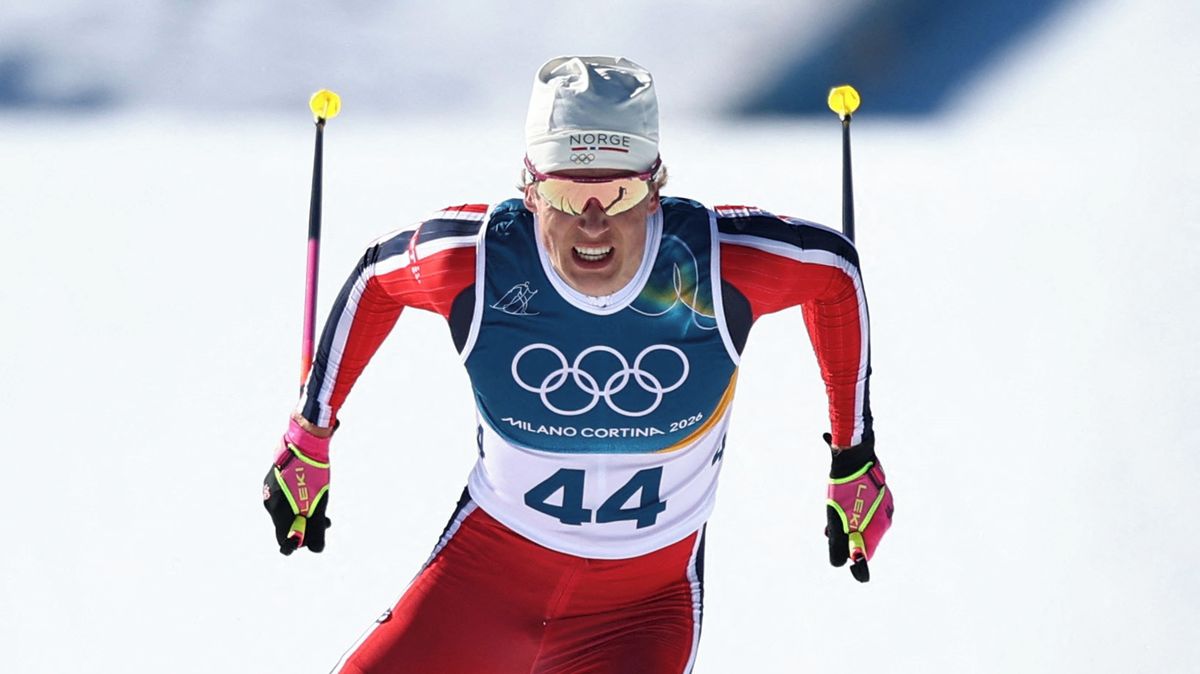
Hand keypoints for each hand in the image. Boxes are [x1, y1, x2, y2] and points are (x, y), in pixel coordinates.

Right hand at [263, 418, 331, 554]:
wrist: (305, 443)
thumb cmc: (314, 474)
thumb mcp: (319, 504)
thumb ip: (315, 528)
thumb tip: (315, 549)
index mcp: (279, 511)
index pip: (283, 541)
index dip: (296, 546)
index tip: (310, 541)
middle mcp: (270, 504)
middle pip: (286, 526)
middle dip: (305, 528)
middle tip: (325, 523)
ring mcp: (269, 492)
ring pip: (286, 512)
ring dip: (303, 515)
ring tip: (324, 512)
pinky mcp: (273, 483)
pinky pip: (284, 499)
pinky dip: (296, 502)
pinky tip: (310, 495)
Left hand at [824, 433, 892, 581]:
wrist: (854, 456)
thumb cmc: (843, 488)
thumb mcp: (835, 518)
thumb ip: (839, 543)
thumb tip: (840, 564)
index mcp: (875, 528)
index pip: (866, 556)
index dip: (856, 564)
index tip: (849, 568)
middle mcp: (885, 520)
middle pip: (865, 541)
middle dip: (847, 540)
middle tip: (829, 533)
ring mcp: (885, 507)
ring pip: (866, 525)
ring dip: (850, 526)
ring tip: (832, 519)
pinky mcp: (881, 497)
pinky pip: (870, 512)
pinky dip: (857, 514)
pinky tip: (842, 506)